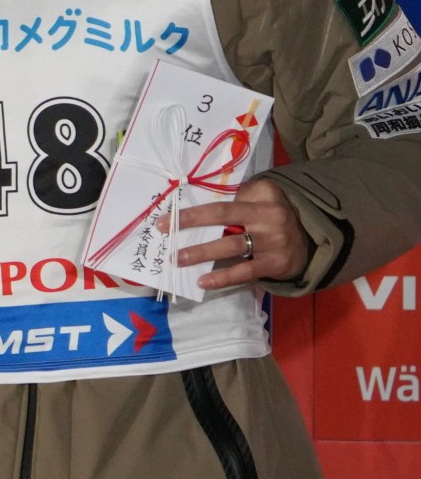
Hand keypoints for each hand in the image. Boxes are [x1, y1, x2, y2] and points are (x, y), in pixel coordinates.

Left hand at [174, 177, 311, 289]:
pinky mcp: (276, 264)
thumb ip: (237, 197)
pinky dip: (223, 278)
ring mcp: (273, 243)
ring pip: (232, 247)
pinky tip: (203, 281)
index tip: (166, 220)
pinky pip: (246, 272)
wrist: (312, 236)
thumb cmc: (273, 214)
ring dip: (203, 254)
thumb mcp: (262, 196)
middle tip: (167, 236)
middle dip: (192, 228)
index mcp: (260, 201)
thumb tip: (201, 205)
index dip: (192, 214)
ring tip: (179, 260)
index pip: (221, 206)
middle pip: (224, 221)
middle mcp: (267, 219)